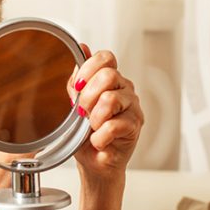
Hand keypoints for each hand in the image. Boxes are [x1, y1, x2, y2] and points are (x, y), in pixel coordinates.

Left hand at [68, 44, 143, 178]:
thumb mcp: (74, 103)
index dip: (88, 69)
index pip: (106, 58)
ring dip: (94, 119)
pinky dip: (99, 137)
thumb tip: (82, 47)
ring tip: (93, 128)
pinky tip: (100, 141)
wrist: (92, 162)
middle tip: (83, 113)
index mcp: (111, 80)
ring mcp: (133, 107)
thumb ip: (78, 79)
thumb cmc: (84, 134)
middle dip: (88, 97)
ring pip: (110, 99)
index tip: (78, 87)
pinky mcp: (135, 126)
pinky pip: (113, 125)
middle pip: (108, 76)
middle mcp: (125, 89)